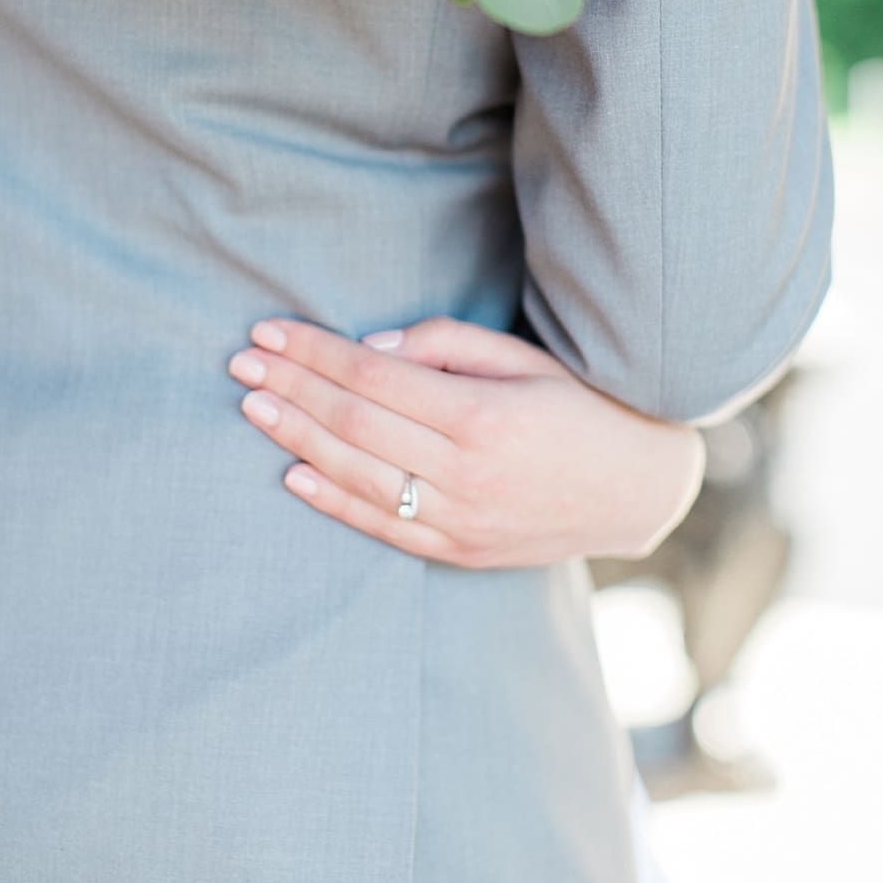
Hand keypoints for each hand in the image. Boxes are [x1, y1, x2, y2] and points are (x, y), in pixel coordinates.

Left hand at [228, 316, 705, 567]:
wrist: (641, 491)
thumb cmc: (579, 406)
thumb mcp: (523, 358)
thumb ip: (443, 345)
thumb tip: (364, 351)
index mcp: (482, 415)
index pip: (371, 378)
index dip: (312, 352)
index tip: (267, 331)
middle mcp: (467, 472)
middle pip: (353, 424)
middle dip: (290, 388)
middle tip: (241, 363)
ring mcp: (462, 518)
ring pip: (357, 475)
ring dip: (295, 439)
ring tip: (252, 406)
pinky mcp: (461, 551)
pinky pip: (383, 527)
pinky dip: (332, 501)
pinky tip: (291, 473)